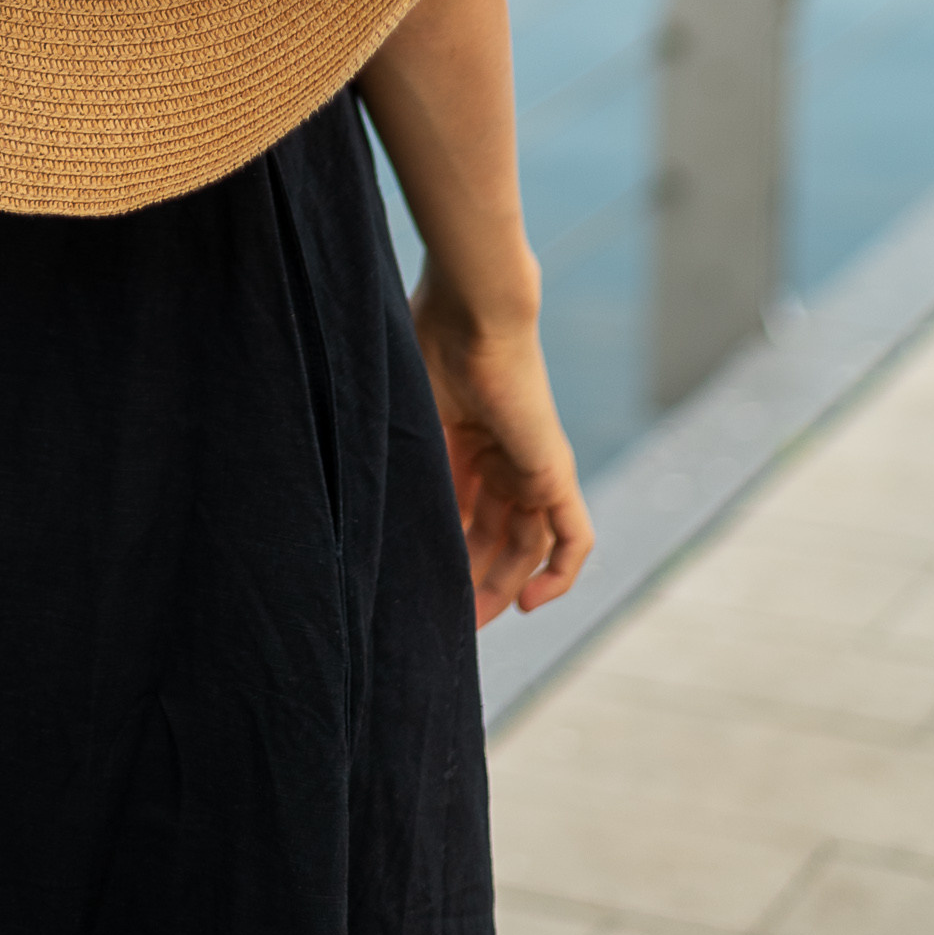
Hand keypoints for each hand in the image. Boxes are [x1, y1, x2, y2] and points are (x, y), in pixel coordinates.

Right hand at [411, 283, 593, 623]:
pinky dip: (560, 575)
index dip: (449, 551)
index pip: (466, 511)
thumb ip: (399, 459)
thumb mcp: (406, 418)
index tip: (422, 586)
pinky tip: (528, 603)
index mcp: (468, 441)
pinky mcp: (555, 473)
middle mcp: (504, 459)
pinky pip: (573, 538)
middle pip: (497, 536)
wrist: (471, 312)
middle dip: (475, 580)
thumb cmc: (428, 344)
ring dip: (505, 585)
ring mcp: (533, 467)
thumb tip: (360, 510)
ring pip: (528, 546)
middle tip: (448, 622)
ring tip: (474, 622)